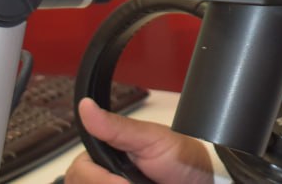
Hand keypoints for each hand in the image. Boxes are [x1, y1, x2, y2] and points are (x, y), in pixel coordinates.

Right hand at [63, 97, 214, 183]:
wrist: (202, 182)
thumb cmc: (180, 158)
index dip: (97, 178)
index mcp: (104, 155)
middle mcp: (101, 175)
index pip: (79, 171)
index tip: (122, 182)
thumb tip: (86, 105)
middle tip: (135, 183)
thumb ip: (117, 127)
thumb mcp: (151, 139)